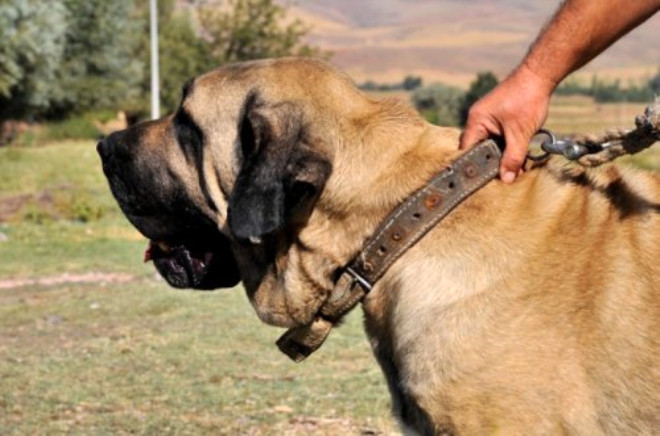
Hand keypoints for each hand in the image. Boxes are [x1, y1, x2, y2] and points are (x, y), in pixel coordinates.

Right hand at [459, 64, 555, 182]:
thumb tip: (506, 179)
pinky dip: (507, 147)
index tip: (481, 182)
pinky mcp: (499, 118)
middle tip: (499, 179)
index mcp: (476, 121)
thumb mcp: (520, 133)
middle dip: (490, 164)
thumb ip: (513, 158)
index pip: (467, 150)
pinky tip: (518, 157)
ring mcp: (488, 119)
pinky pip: (498, 138)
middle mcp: (478, 120)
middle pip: (478, 150)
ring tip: (512, 170)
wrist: (540, 75)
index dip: (473, 167)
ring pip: (490, 145)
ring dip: (501, 156)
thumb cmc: (527, 98)